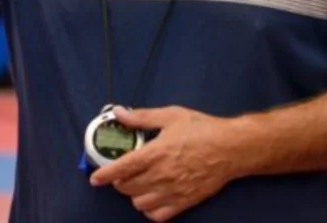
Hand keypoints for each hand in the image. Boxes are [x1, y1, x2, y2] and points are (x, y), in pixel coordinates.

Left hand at [89, 106, 238, 221]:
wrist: (231, 148)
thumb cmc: (202, 129)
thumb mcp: (170, 116)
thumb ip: (142, 117)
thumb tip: (119, 113)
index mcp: (155, 152)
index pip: (122, 168)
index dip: (104, 175)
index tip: (95, 178)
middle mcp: (161, 175)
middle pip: (127, 187)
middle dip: (119, 182)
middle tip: (123, 173)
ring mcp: (172, 191)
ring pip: (139, 203)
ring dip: (134, 195)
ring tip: (139, 184)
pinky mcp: (184, 202)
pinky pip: (157, 215)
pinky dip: (150, 210)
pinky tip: (152, 198)